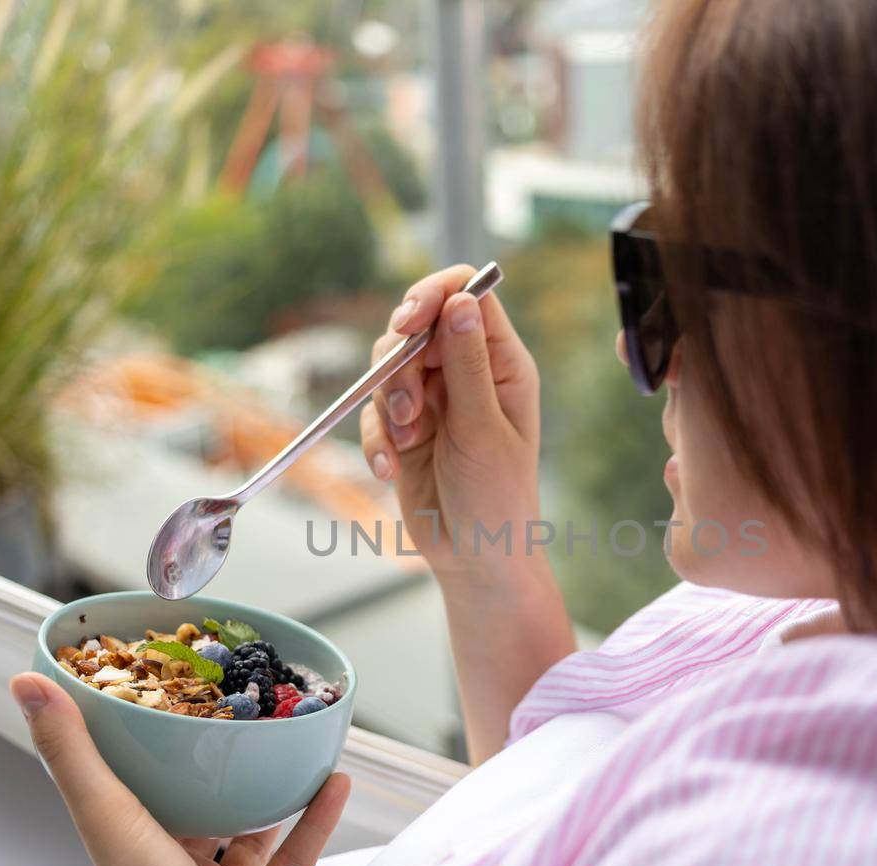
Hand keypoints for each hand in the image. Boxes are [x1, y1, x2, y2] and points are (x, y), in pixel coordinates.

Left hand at [10, 672, 348, 865]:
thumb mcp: (107, 813)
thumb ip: (70, 750)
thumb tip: (26, 684)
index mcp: (131, 840)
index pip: (136, 778)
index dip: (150, 737)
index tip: (167, 691)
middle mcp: (174, 863)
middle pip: (199, 800)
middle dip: (219, 761)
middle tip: (241, 712)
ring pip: (252, 826)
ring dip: (273, 787)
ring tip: (293, 742)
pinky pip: (296, 854)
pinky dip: (316, 819)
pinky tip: (333, 782)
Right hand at [361, 264, 541, 577]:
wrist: (474, 559)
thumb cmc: (496, 499)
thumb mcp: (482, 429)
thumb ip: (467, 365)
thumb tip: (460, 301)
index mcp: (501, 364)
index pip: (467, 295)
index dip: (433, 296)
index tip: (407, 323)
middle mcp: (467, 371)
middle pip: (416, 325)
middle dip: (399, 363)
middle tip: (405, 407)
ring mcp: (434, 398)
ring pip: (388, 364)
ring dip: (386, 401)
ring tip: (406, 440)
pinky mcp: (405, 427)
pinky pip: (374, 409)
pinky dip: (375, 437)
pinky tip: (388, 469)